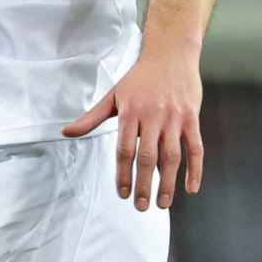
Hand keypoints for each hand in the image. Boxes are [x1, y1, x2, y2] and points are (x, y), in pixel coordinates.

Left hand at [63, 44, 203, 209]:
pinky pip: (196, 148)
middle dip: (144, 184)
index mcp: (130, 112)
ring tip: (163, 203)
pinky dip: (195, 170)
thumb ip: (91, 118)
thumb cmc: (138, 78)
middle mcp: (153, 116)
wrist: (170, 55)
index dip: (123, 173)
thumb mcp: (112, 96)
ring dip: (169, 182)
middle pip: (148, 157)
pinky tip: (191, 188)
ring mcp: (174, 118)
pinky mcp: (192, 119)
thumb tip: (66, 133)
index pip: (125, 149)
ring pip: (173, 156)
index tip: (121, 193)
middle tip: (140, 206)